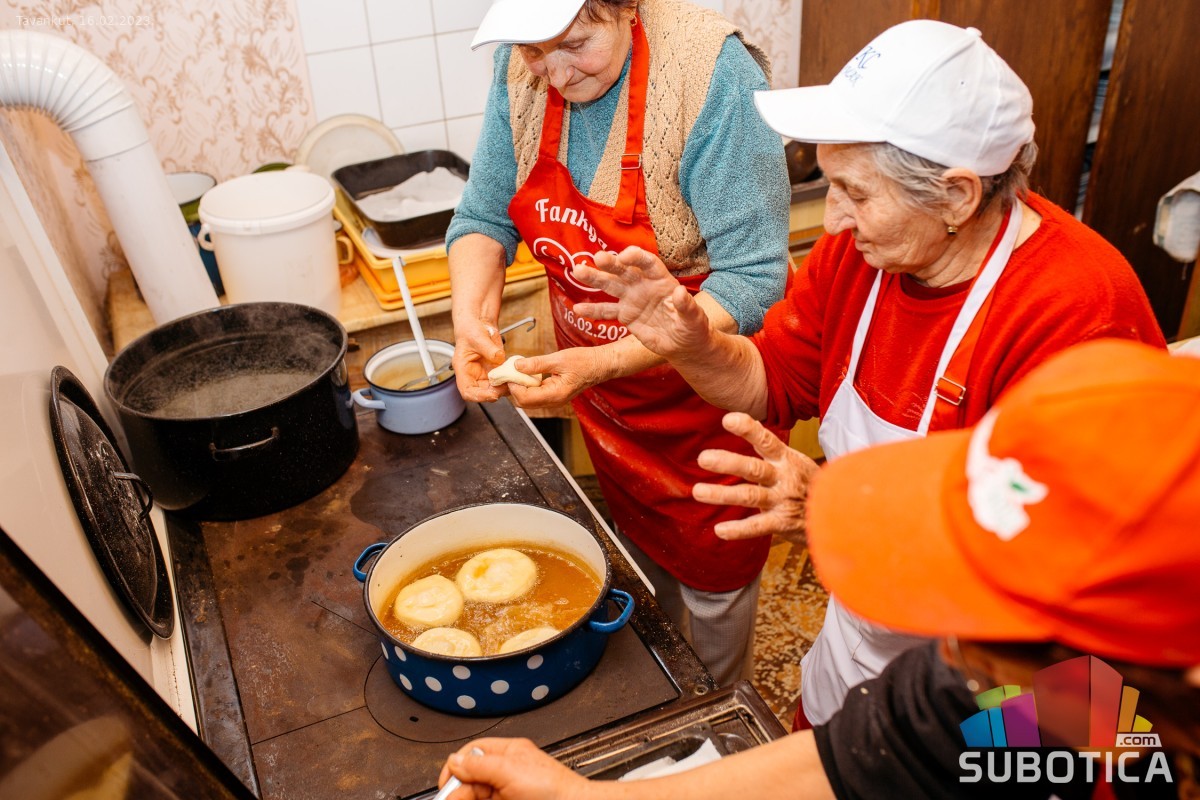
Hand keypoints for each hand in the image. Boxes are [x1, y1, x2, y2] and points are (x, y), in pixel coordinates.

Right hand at [437, 738, 590, 799]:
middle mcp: (505, 772)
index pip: (472, 754)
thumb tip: (454, 761)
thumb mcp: (511, 770)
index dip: (456, 768)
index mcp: (507, 753)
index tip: (446, 785)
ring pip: (477, 795)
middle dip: (460, 790)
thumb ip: (481, 764)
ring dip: (466, 798)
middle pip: (471, 779)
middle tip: (454, 799)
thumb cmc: (554, 789)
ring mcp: (507, 792)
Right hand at [453, 319, 508, 402]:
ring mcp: (484, 374)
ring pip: (493, 390)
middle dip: (494, 393)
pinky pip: (502, 381)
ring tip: (513, 381)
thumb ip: (488, 349)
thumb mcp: (478, 337)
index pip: (467, 390)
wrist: (479, 325)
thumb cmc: (471, 330)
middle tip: (507, 387)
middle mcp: (472, 375)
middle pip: (481, 393)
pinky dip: (509, 381)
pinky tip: (516, 376)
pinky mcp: (495, 372)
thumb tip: (498, 357)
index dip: (478, 396)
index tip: (492, 394)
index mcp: (463, 369)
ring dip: (503, 388)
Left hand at [504, 346, 616, 408]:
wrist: (599, 365)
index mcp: (555, 394)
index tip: (508, 373)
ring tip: (516, 372)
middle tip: (508, 373)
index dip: (513, 387)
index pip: (525, 398)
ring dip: (519, 388)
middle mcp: (554, 401)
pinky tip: (526, 374)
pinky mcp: (553, 395)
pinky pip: (535, 395)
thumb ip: (537, 364)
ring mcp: (554, 400)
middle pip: (524, 403)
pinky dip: (527, 386)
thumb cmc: (584, 361)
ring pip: (528, 400)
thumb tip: (517, 365)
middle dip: (513, 389)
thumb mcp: (559, 359)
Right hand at [573, 246, 712, 358]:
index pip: (648, 264)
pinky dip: (593, 311)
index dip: (637, 258)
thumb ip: (686, 305)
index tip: (625, 256)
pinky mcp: (625, 315)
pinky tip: (577, 309)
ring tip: (578, 272)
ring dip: (594, 278)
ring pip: (611, 286)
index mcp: (662, 280)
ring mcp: (632, 299)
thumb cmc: (693, 328)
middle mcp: (643, 285)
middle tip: (597, 258)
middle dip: (611, 263)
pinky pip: (607, 312)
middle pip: (625, 271)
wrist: (684, 345)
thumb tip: (679, 292)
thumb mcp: (694, 318)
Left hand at [693, 412, 818, 540]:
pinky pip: (759, 526)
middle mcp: (783, 477)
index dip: (748, 429)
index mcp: (785, 459)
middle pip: (753, 468)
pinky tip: (719, 530)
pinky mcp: (783, 523)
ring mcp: (783, 500)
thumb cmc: (808, 483)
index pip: (766, 440)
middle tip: (703, 458)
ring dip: (723, 494)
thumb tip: (746, 422)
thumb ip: (770, 448)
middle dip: (727, 463)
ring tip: (698, 492)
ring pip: (750, 496)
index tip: (727, 420)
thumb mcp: (794, 461)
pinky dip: (739, 529)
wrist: (840, 512)